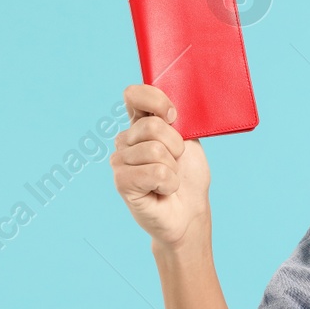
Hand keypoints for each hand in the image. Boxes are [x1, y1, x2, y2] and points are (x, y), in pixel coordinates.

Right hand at [110, 84, 210, 249]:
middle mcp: (125, 140)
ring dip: (173, 168)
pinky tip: (163, 190)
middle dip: (176, 146)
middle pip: (152, 127)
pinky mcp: (122, 182)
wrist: (190, 212)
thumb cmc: (188, 177)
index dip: (155, 101)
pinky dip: (169, 183)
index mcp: (139, 124)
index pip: (134, 95)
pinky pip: (156, 172)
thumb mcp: (188, 140)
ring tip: (169, 179)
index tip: (173, 116)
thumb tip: (168, 107)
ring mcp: (119, 162)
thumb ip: (175, 119)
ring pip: (155, 150)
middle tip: (176, 162)